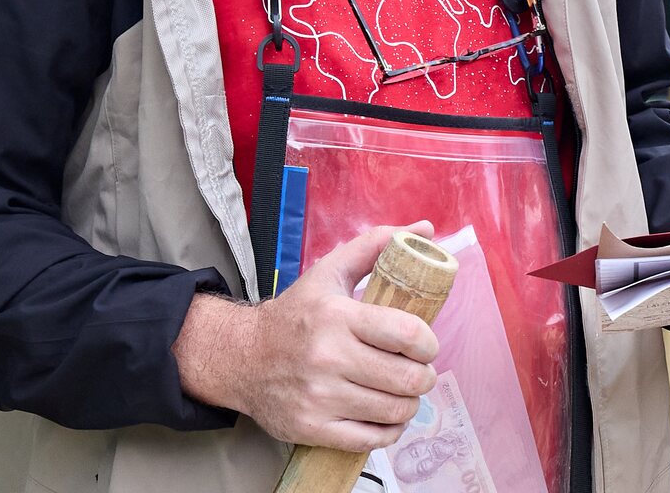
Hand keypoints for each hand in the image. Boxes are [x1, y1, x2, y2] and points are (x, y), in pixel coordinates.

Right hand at [173, 223, 440, 451]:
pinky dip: (389, 430)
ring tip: (403, 392)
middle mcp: (327, 358)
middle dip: (424, 376)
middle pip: (406, 378)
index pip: (407, 334)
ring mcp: (319, 397)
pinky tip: (385, 416)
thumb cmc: (295, 314)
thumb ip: (378, 246)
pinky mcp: (311, 428)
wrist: (241, 357)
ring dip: (409, 403)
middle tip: (418, 371)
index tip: (426, 345)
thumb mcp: (331, 271)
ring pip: (394, 411)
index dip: (429, 343)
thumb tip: (426, 230)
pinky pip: (371, 439)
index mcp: (336, 316)